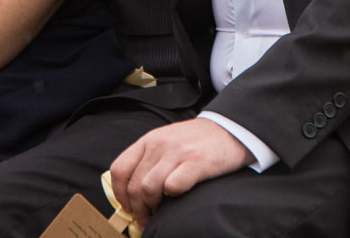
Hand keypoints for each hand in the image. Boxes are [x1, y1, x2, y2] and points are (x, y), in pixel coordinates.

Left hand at [108, 119, 251, 226]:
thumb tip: (132, 190)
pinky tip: (178, 197)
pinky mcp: (197, 162)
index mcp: (149, 140)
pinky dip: (173, 197)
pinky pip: (173, 186)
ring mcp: (178, 153)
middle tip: (145, 219)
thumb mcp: (166, 141)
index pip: (120, 169)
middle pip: (134, 186)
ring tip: (159, 213)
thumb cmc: (196, 141)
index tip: (127, 207)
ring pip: (149, 189)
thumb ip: (149, 159)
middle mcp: (159, 145)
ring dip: (152, 208)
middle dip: (137, 209)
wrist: (229, 129)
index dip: (120, 194)